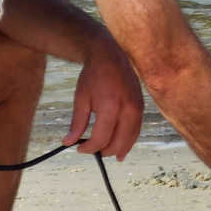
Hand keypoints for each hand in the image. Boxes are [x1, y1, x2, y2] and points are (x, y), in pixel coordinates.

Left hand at [67, 34, 144, 159]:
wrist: (110, 55)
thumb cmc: (93, 76)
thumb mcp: (80, 99)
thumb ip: (77, 123)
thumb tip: (68, 142)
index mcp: (110, 106)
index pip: (101, 138)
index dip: (89, 148)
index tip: (79, 148)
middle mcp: (128, 109)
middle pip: (118, 142)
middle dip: (104, 151)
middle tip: (92, 151)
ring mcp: (137, 108)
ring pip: (130, 138)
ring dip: (118, 149)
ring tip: (108, 154)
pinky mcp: (142, 106)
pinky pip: (136, 129)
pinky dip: (128, 140)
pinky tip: (121, 147)